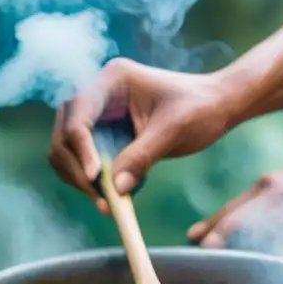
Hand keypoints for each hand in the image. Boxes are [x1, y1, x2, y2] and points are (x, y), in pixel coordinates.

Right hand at [48, 58, 233, 209]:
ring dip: (80, 179)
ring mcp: (99, 114)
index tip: (95, 177)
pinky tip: (113, 197)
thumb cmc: (200, 108)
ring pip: (68, 150)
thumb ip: (142, 157)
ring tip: (108, 204)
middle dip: (76, 169)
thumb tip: (115, 188)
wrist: (217, 107)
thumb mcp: (173, 131)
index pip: (79, 115)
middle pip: (65, 134)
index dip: (81, 147)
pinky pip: (84, 161)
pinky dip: (92, 181)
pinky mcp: (105, 134)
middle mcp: (98, 94)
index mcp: (112, 80)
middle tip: (101, 199)